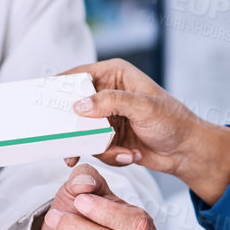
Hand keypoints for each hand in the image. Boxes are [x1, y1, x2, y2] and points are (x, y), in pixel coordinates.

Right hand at [61, 59, 229, 204]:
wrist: (186, 151)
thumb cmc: (172, 121)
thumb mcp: (143, 107)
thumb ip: (110, 102)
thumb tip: (79, 105)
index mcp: (114, 74)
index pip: (77, 75)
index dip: (59, 87)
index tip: (43, 103)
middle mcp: (106, 93)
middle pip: (73, 106)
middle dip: (74, 127)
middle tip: (67, 142)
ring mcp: (106, 116)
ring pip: (81, 131)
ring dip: (98, 146)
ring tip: (119, 151)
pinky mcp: (107, 137)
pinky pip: (92, 147)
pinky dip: (108, 155)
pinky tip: (128, 156)